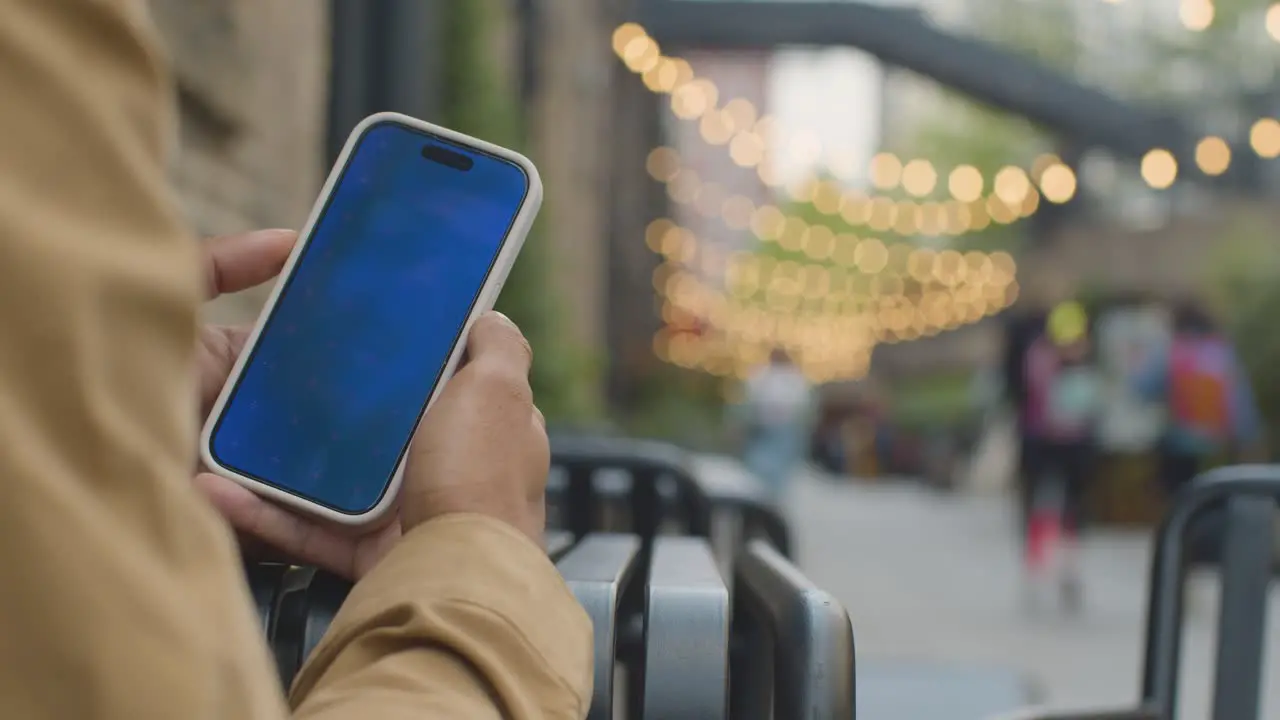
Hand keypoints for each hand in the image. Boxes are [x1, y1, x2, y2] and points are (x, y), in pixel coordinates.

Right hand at [192, 232, 548, 578]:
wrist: (458, 574)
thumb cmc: (482, 477)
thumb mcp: (499, 390)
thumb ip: (498, 349)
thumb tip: (491, 317)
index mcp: (484, 426)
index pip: (447, 380)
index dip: (410, 358)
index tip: (358, 334)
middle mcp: (451, 468)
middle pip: (383, 426)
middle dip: (333, 404)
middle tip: (279, 375)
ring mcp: (410, 511)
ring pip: (334, 477)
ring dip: (280, 458)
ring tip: (231, 431)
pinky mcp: (370, 552)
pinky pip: (307, 527)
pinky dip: (263, 510)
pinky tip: (220, 487)